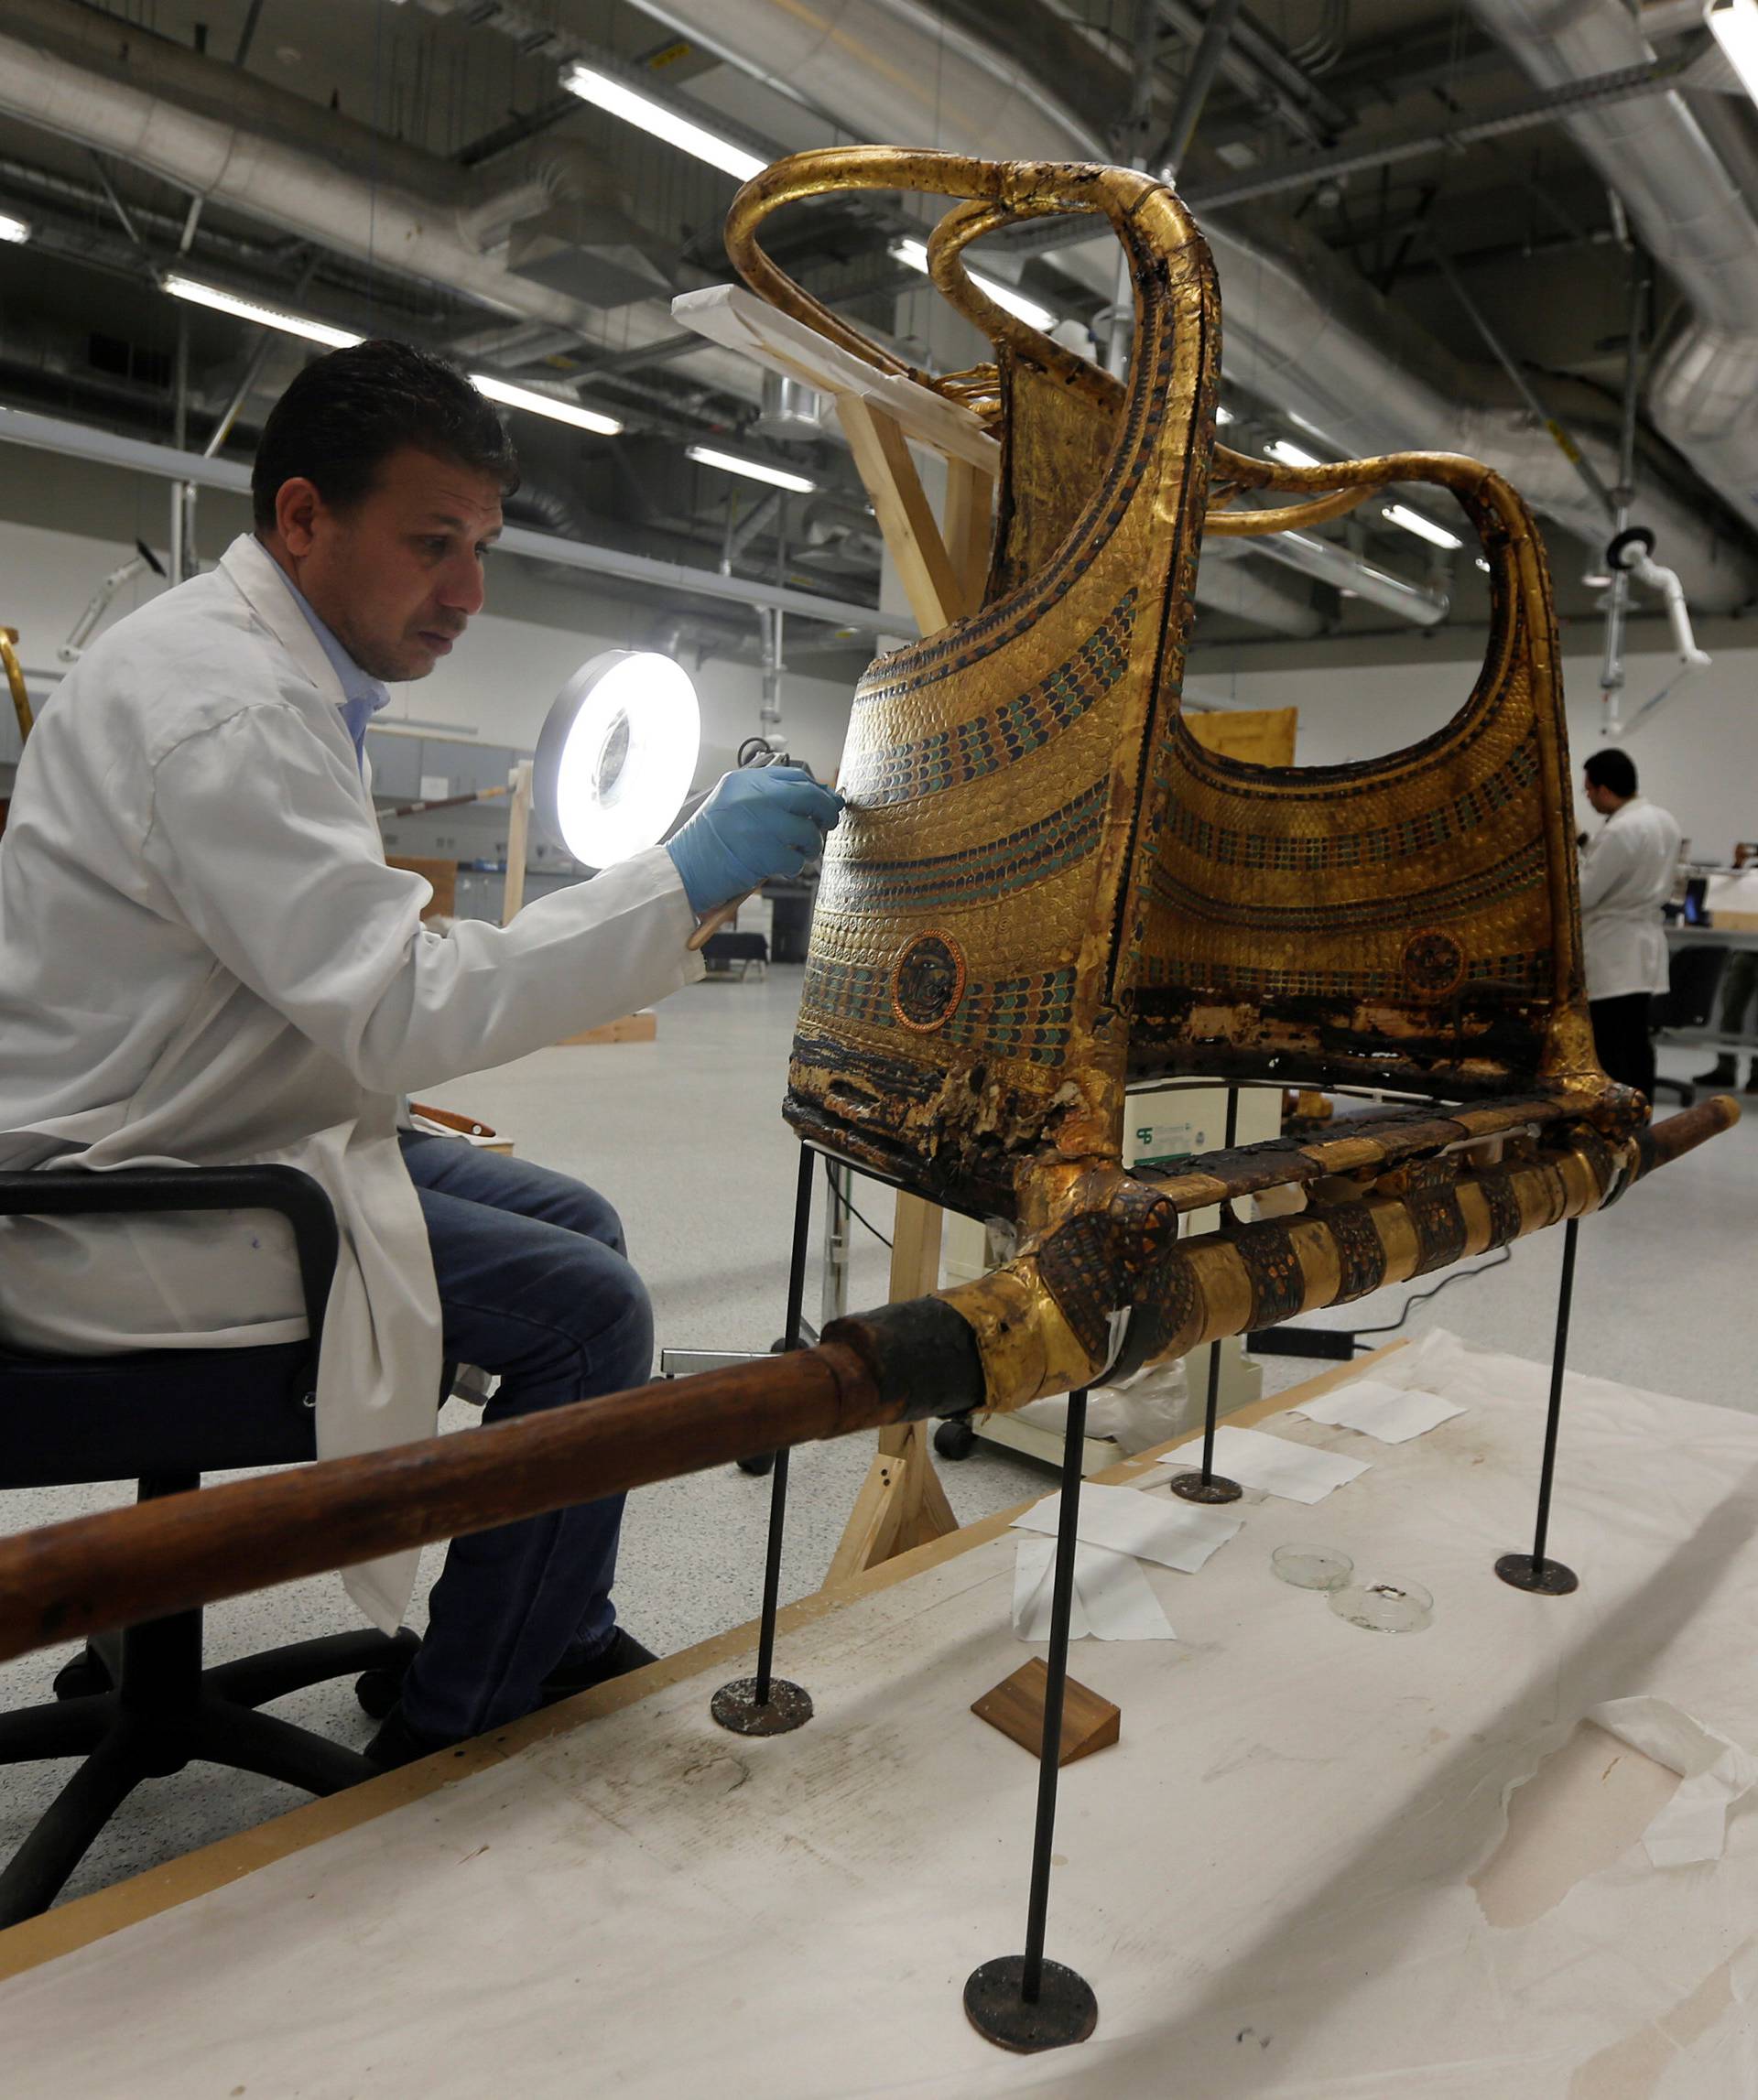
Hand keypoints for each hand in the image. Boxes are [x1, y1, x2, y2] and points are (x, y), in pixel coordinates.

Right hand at [664, 765, 844, 914]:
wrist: (683, 870)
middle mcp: (753, 797)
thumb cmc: (708, 842)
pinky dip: (793, 867)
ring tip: (799, 852)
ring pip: (808, 832)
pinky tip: (780, 867)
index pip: (796, 777)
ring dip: (810, 846)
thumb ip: (767, 797)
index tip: (826, 801)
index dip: (818, 790)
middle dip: (825, 812)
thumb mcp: (730, 803)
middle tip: (828, 823)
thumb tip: (815, 798)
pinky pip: (796, 859)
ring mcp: (759, 824)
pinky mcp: (764, 853)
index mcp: (745, 781)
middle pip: (809, 797)